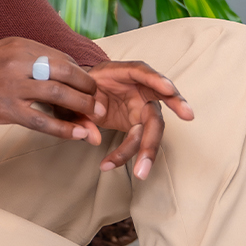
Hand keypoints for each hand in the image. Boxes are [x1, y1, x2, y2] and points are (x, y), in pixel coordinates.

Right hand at [0, 37, 105, 138]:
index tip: (90, 89)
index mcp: (18, 44)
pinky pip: (41, 121)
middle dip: (88, 89)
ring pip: (58, 94)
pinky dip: (63, 130)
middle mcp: (16, 59)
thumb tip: (62, 78)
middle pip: (65, 71)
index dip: (80, 74)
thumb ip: (30, 64)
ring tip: (95, 120)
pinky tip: (76, 136)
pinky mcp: (4, 108)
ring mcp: (10, 84)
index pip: (61, 57)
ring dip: (81, 109)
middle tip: (100, 104)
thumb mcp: (2, 58)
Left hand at [86, 61, 193, 179]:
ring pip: (151, 132)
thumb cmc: (85, 84)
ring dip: (147, 153)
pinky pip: (137, 141)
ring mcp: (143, 109)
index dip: (157, 80)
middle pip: (154, 114)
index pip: (143, 74)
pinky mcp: (139, 123)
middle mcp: (141, 91)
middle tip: (152, 155)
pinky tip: (108, 164)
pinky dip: (125, 154)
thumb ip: (82, 109)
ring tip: (140, 174)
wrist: (84, 90)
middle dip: (155, 134)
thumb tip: (93, 137)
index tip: (169, 89)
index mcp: (125, 72)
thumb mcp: (76, 91)